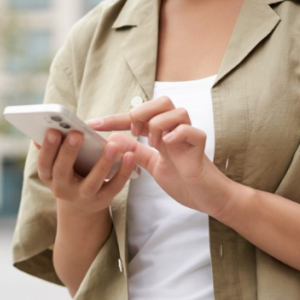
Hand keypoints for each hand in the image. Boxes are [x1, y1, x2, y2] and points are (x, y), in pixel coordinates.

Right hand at [35, 129, 137, 214]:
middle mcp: (62, 189)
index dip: (47, 148)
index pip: (44, 163)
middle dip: (69, 152)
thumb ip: (53, 147)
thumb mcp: (57, 163)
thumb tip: (42, 129)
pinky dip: (123, 171)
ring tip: (112, 145)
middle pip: (63, 171)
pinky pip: (114, 186)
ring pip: (92, 182)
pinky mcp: (102, 200)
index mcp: (48, 176)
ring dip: (102, 163)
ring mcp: (83, 196)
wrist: (82, 202)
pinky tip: (129, 156)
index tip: (53, 131)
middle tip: (76, 133)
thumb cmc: (69, 171)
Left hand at [88, 97, 235, 216]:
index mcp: (163, 133)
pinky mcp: (200, 149)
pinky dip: (178, 133)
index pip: (137, 117)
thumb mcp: (152, 164)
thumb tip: (112, 140)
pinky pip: (193, 131)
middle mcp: (176, 130)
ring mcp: (189, 138)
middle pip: (162, 102)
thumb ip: (135, 151)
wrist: (207, 198)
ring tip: (154, 143)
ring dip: (160, 123)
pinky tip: (167, 144)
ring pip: (177, 111)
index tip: (92, 125)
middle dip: (143, 112)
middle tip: (135, 132)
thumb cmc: (183, 179)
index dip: (114, 119)